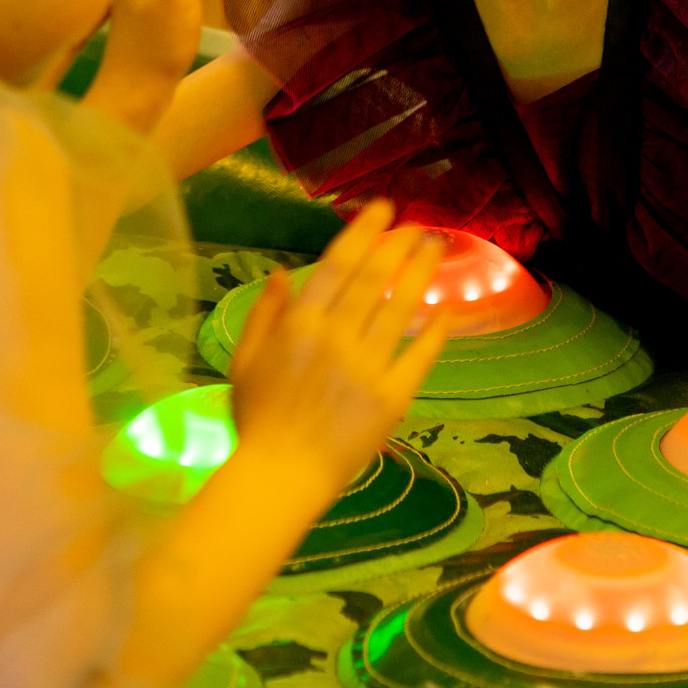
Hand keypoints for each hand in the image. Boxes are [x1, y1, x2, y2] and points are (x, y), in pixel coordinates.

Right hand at [228, 202, 447, 505]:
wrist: (280, 476)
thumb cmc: (257, 419)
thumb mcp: (244, 360)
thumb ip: (265, 313)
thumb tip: (284, 272)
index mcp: (299, 325)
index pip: (338, 265)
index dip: (364, 232)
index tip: (383, 211)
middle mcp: (336, 338)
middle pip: (375, 279)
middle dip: (399, 246)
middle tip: (418, 226)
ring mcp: (367, 368)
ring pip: (400, 310)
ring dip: (420, 275)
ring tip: (436, 251)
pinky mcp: (392, 398)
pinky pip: (418, 358)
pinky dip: (434, 333)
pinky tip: (444, 312)